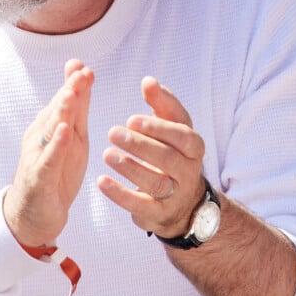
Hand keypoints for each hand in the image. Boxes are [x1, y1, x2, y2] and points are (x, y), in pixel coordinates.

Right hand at [3, 59, 93, 247]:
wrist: (35, 214)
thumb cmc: (57, 172)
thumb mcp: (73, 138)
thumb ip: (78, 108)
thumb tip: (83, 74)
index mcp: (52, 126)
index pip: (65, 101)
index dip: (74, 83)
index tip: (84, 66)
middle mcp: (42, 136)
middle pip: (57, 110)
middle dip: (69, 90)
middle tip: (81, 72)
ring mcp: (39, 155)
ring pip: (51, 130)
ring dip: (61, 111)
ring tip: (71, 94)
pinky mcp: (40, 177)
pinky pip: (49, 159)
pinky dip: (56, 145)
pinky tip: (64, 132)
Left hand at [98, 77, 204, 235]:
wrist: (183, 203)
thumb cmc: (171, 153)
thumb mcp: (172, 128)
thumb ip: (161, 104)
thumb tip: (148, 81)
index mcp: (194, 147)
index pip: (183, 135)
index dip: (158, 128)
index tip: (131, 118)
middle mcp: (189, 171)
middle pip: (168, 158)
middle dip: (140, 145)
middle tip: (112, 133)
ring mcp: (176, 195)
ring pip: (155, 182)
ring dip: (130, 168)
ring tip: (107, 154)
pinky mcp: (158, 214)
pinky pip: (140, 205)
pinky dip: (120, 194)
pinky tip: (101, 181)